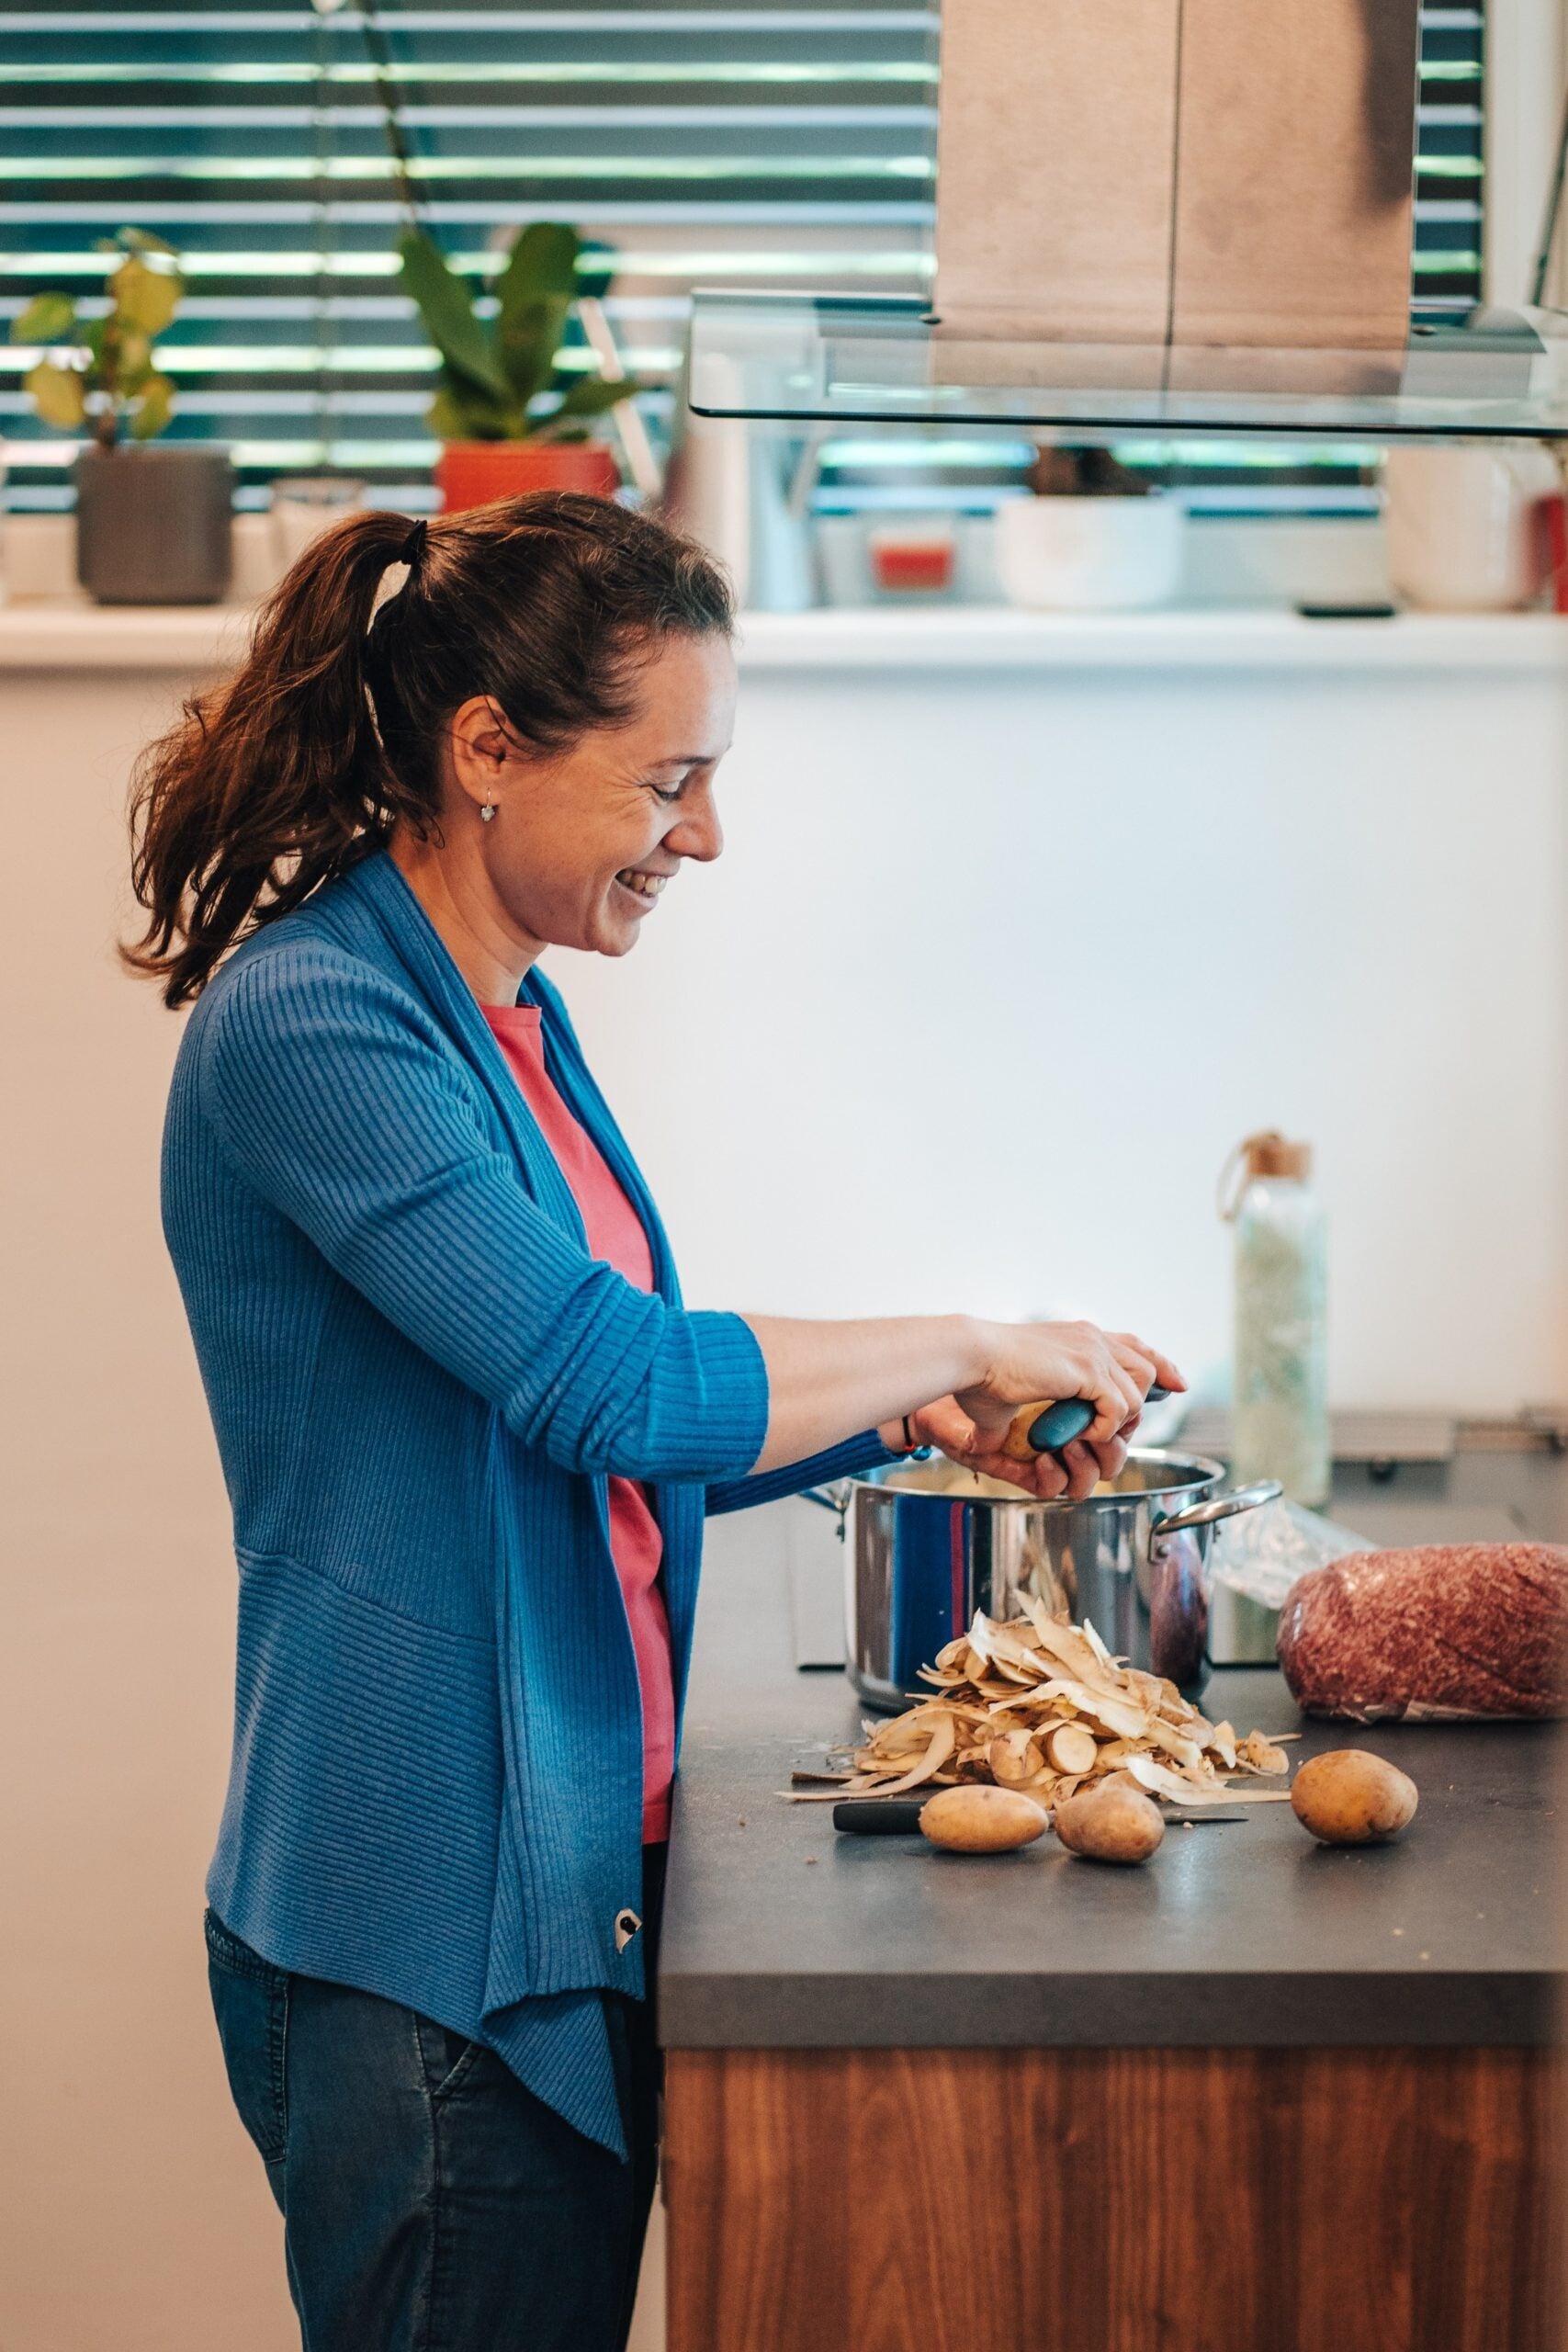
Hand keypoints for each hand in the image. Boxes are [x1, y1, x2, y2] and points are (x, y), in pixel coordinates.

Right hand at [919, 1321, 1184, 1500]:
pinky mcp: (1089, 1370)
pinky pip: (1119, 1408)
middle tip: (1122, 1430)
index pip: (1136, 1344)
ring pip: (1138, 1392)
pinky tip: (1082, 1432)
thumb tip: (1022, 1439)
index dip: (1161, 1365)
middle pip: (1148, 1367)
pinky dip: (1105, 1427)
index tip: (1178, 1383)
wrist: (971, 1358)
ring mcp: (1093, 1351)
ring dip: (1119, 1419)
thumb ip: (1042, 1403)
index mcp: (1079, 1336)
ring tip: (1090, 1432)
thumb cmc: (981, 1376)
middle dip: (1145, 1402)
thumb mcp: (1023, 1386)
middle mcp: (1092, 1337)